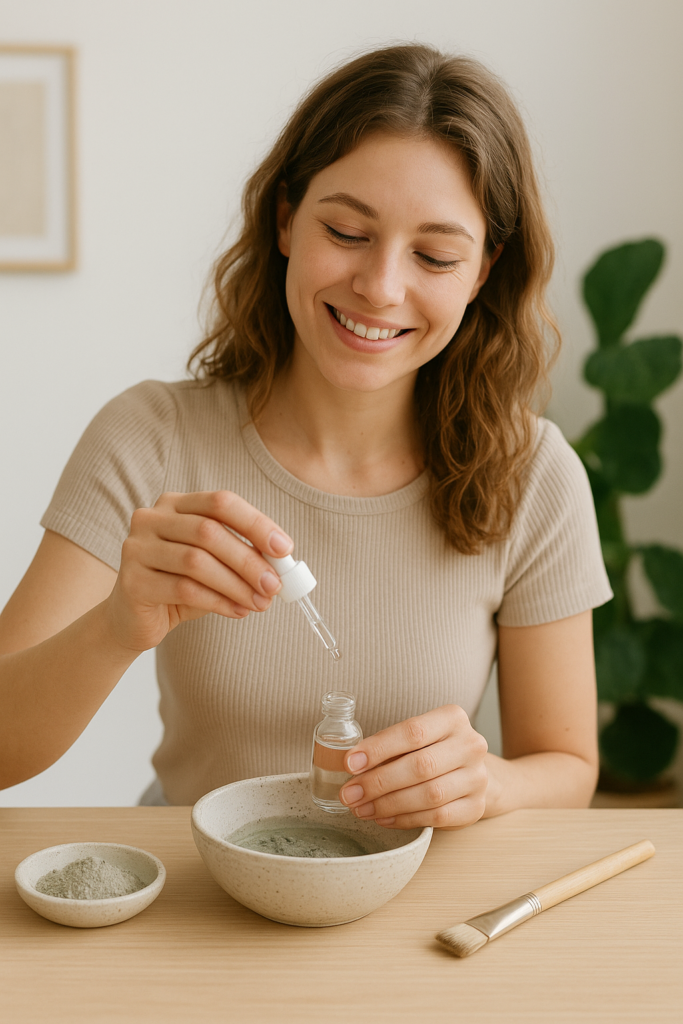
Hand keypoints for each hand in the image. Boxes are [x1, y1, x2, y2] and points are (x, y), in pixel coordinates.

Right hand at [105, 491, 292, 652]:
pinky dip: (217, 601)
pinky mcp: (132, 581)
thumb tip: (281, 564)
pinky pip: (183, 589)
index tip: (284, 548)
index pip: (220, 502)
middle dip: (249, 560)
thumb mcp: (214, 564)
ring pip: (196, 562)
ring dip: (236, 584)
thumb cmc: (179, 585)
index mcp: (175, 504)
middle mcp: (151, 518)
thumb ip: (241, 556)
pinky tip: (237, 611)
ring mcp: (136, 548)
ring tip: (260, 603)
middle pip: (209, 532)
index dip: (255, 523)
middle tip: (275, 585)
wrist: (132, 618)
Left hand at [338, 705, 488, 829]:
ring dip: (389, 804)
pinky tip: (383, 818)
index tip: (350, 763)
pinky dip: (405, 819)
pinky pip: (437, 817)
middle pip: (420, 766)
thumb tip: (351, 764)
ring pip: (429, 794)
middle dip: (378, 782)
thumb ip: (388, 747)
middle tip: (350, 794)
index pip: (412, 732)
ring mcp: (477, 778)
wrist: (473, 772)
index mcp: (453, 719)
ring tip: (362, 808)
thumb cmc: (433, 750)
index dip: (378, 749)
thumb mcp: (416, 739)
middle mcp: (470, 745)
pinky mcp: (476, 807)